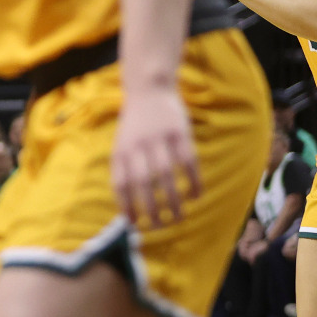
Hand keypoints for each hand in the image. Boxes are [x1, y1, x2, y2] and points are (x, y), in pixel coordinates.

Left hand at [113, 83, 200, 227]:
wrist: (149, 90)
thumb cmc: (135, 126)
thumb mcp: (121, 144)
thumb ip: (124, 169)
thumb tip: (127, 205)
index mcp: (120, 152)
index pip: (120, 184)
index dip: (126, 206)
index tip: (135, 224)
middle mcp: (136, 147)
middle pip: (142, 183)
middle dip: (151, 209)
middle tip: (162, 226)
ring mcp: (158, 139)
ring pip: (165, 175)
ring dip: (173, 200)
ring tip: (180, 217)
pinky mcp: (179, 133)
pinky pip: (187, 161)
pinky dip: (193, 181)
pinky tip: (196, 196)